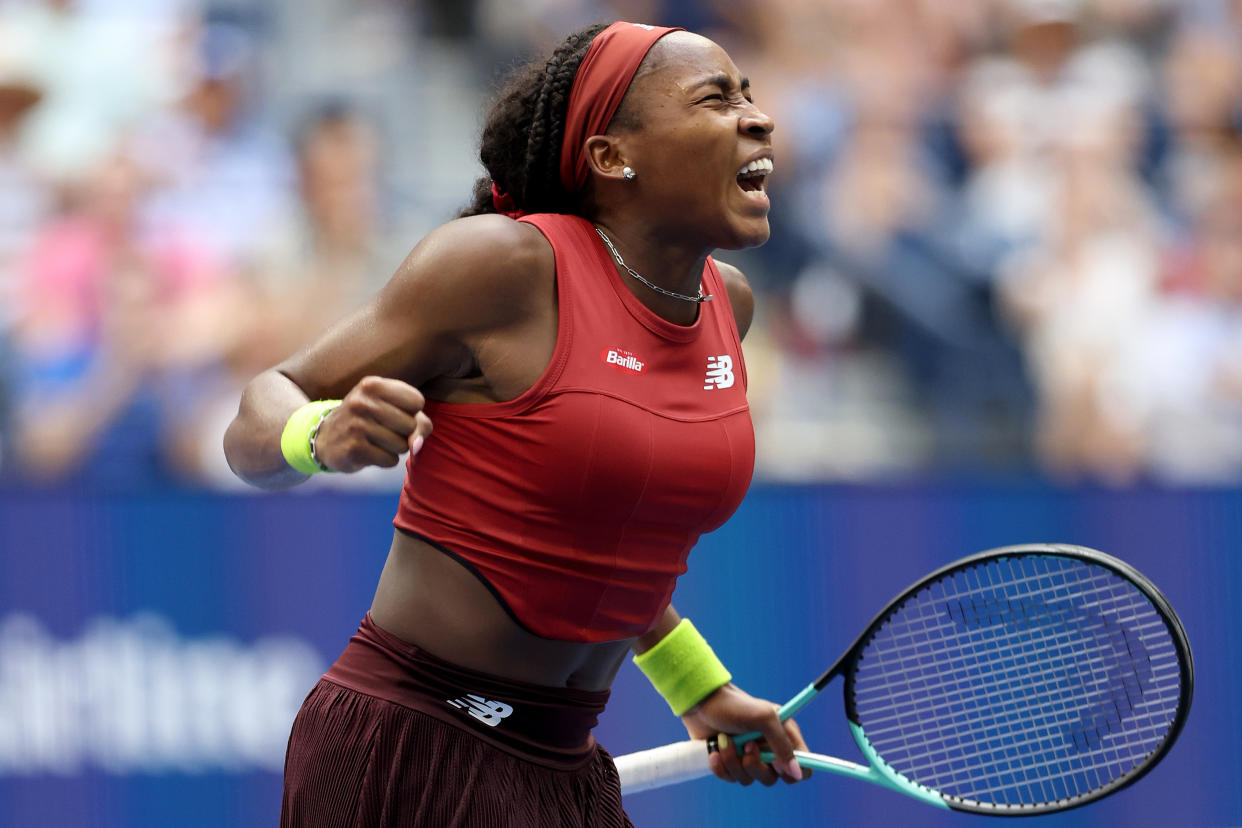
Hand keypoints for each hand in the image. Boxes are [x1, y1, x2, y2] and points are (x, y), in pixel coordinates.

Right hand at [312, 376, 433, 472]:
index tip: (394, 411)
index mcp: (372, 385)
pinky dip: (385, 460)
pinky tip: (369, 452)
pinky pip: (390, 460)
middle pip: (411, 424)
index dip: (411, 412)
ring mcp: (356, 426)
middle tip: (382, 429)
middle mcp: (362, 402)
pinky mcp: (354, 449)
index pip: (417, 401)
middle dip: (403, 432)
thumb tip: (417, 446)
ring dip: (394, 448)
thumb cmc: (369, 420)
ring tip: (375, 440)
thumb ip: (419, 423)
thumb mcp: (391, 408)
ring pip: (403, 445)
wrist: (326, 438)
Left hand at [680, 683, 809, 786]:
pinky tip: (715, 751)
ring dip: (735, 762)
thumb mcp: (764, 719)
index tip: (776, 763)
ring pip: (751, 779)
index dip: (794, 772)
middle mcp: (768, 748)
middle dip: (757, 765)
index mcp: (783, 735)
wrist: (701, 702)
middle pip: (775, 778)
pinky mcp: (730, 761)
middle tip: (747, 747)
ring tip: (724, 741)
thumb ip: (783, 745)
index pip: (803, 766)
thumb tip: (797, 773)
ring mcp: (749, 756)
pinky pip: (731, 778)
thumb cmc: (734, 704)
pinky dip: (722, 767)